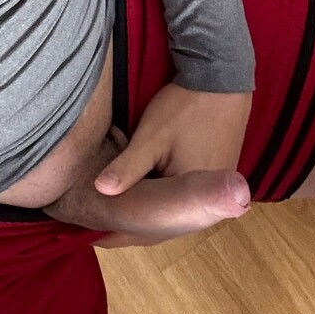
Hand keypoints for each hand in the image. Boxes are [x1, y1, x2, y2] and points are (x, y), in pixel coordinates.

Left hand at [42, 83, 252, 248]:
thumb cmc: (186, 108)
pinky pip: (183, 199)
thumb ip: (127, 167)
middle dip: (130, 224)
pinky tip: (144, 190)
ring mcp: (215, 196)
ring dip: (147, 211)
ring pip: (172, 213)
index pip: (147, 229)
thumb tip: (99, 191)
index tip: (91, 233)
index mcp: (195, 205)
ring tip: (115, 211)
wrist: (223, 80)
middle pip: (161, 225)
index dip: (118, 231)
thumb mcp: (151, 138)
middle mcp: (210, 209)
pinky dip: (161, 196)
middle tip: (97, 224)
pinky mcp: (216, 179)